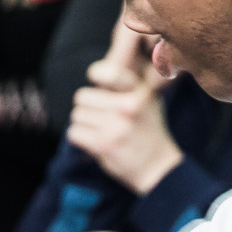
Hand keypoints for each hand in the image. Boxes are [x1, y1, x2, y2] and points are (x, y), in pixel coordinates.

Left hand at [66, 16, 183, 194]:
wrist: (157, 168)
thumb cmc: (148, 130)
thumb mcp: (147, 100)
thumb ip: (127, 82)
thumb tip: (102, 63)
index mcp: (139, 91)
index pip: (106, 71)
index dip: (96, 74)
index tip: (97, 78)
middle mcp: (127, 106)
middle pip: (82, 96)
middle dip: (88, 108)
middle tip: (105, 118)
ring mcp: (115, 126)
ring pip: (77, 115)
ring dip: (84, 125)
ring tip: (104, 131)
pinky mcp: (103, 144)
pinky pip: (74, 133)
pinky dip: (81, 139)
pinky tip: (98, 142)